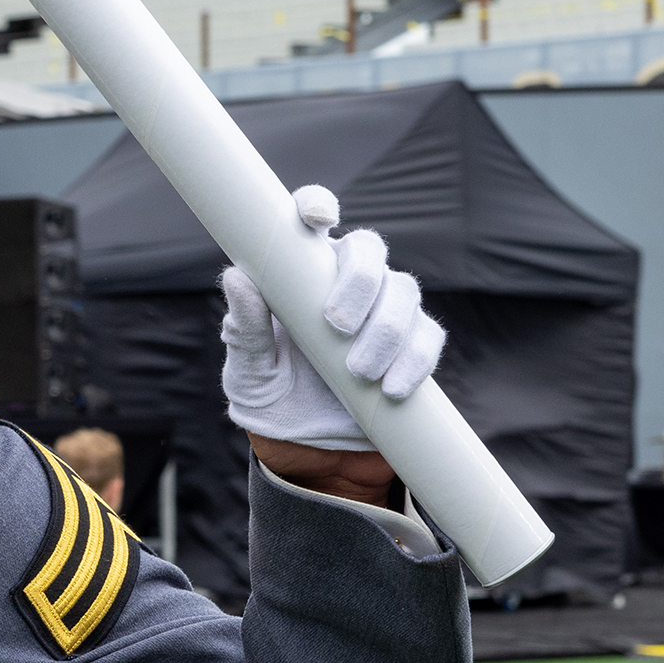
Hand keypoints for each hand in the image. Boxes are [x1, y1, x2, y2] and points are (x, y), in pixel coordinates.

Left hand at [222, 186, 442, 500]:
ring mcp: (383, 313)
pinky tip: (391, 388)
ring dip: (384, 330)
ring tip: (358, 372)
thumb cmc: (269, 400)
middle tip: (336, 324)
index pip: (312, 222)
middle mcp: (345, 284)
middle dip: (360, 280)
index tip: (316, 217)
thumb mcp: (248, 370)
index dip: (316, 206)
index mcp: (300, 275)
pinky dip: (414, 360)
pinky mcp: (411, 348)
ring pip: (403, 292)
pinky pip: (426, 338)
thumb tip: (237, 278)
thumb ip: (245, 328)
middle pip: (368, 250)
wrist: (308, 457)